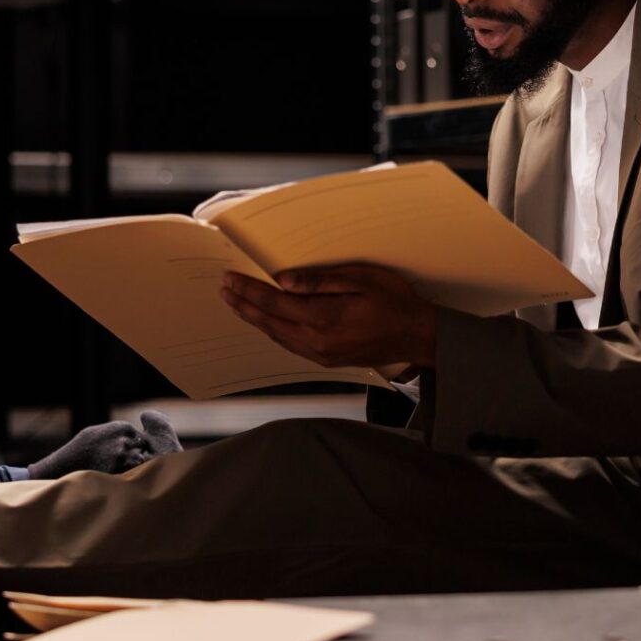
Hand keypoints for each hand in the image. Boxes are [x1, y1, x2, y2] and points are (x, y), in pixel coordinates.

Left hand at [220, 264, 436, 369]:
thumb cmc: (394, 302)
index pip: (274, 302)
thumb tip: (283, 281)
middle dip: (243, 305)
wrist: (418, 336)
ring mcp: (321, 354)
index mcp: (323, 318)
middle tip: (223, 290)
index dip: (248, 290)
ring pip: (276, 336)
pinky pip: (290, 345)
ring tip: (236, 304)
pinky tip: (266, 324)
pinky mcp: (327, 360)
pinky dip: (272, 332)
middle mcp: (317, 341)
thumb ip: (319, 281)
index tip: (229, 279)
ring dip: (254, 320)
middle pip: (268, 322)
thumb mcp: (360, 279)